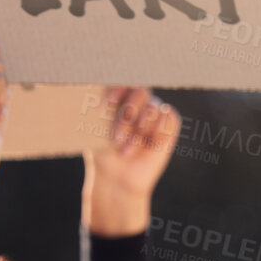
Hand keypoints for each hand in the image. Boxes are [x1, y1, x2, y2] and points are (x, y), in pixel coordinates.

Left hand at [84, 87, 178, 236]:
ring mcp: (154, 113)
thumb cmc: (103, 152)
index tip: (109, 103)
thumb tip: (91, 89)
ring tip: (126, 151)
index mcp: (119, 97)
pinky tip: (147, 145)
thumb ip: (97, 109)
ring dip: (139, 132)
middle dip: (128, 114)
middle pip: (140, 91)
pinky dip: (157, 131)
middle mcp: (137, 102)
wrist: (117, 179)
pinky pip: (169, 117)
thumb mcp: (95, 128)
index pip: (123, 80)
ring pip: (153, 108)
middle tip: (117, 138)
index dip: (119, 87)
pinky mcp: (168, 126)